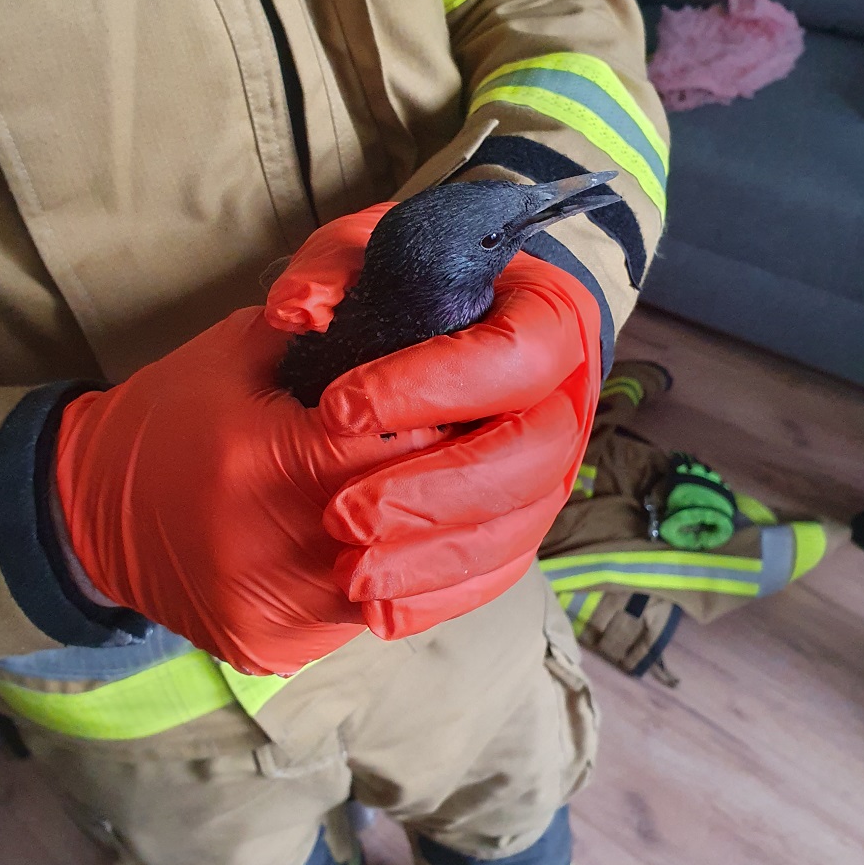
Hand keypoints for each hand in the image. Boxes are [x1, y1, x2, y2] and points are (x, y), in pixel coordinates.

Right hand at [53, 307, 435, 674]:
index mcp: (263, 459)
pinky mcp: (272, 648)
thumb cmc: (172, 416)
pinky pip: (357, 618)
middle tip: (457, 453)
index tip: (455, 403)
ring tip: (423, 501)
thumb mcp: (236, 350)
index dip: (434, 419)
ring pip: (395, 580)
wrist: (88, 510)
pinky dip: (376, 582)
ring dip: (414, 541)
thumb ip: (325, 330)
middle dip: (434, 482)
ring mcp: (271, 610)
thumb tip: (417, 314)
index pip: (398, 444)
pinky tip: (376, 547)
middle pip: (404, 520)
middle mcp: (267, 546)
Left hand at [266, 201, 601, 641]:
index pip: (518, 353)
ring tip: (349, 574)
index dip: (437, 384)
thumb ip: (333, 266)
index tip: (339, 408)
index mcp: (544, 317)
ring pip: (519, 527)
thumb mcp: (364, 253)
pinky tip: (378, 610)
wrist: (423, 345)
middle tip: (341, 513)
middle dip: (435, 489)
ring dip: (434, 558)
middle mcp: (564, 398)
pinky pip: (501, 573)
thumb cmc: (399, 291)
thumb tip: (299, 312)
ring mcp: (550, 468)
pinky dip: (441, 597)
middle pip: (532, 455)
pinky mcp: (521, 522)